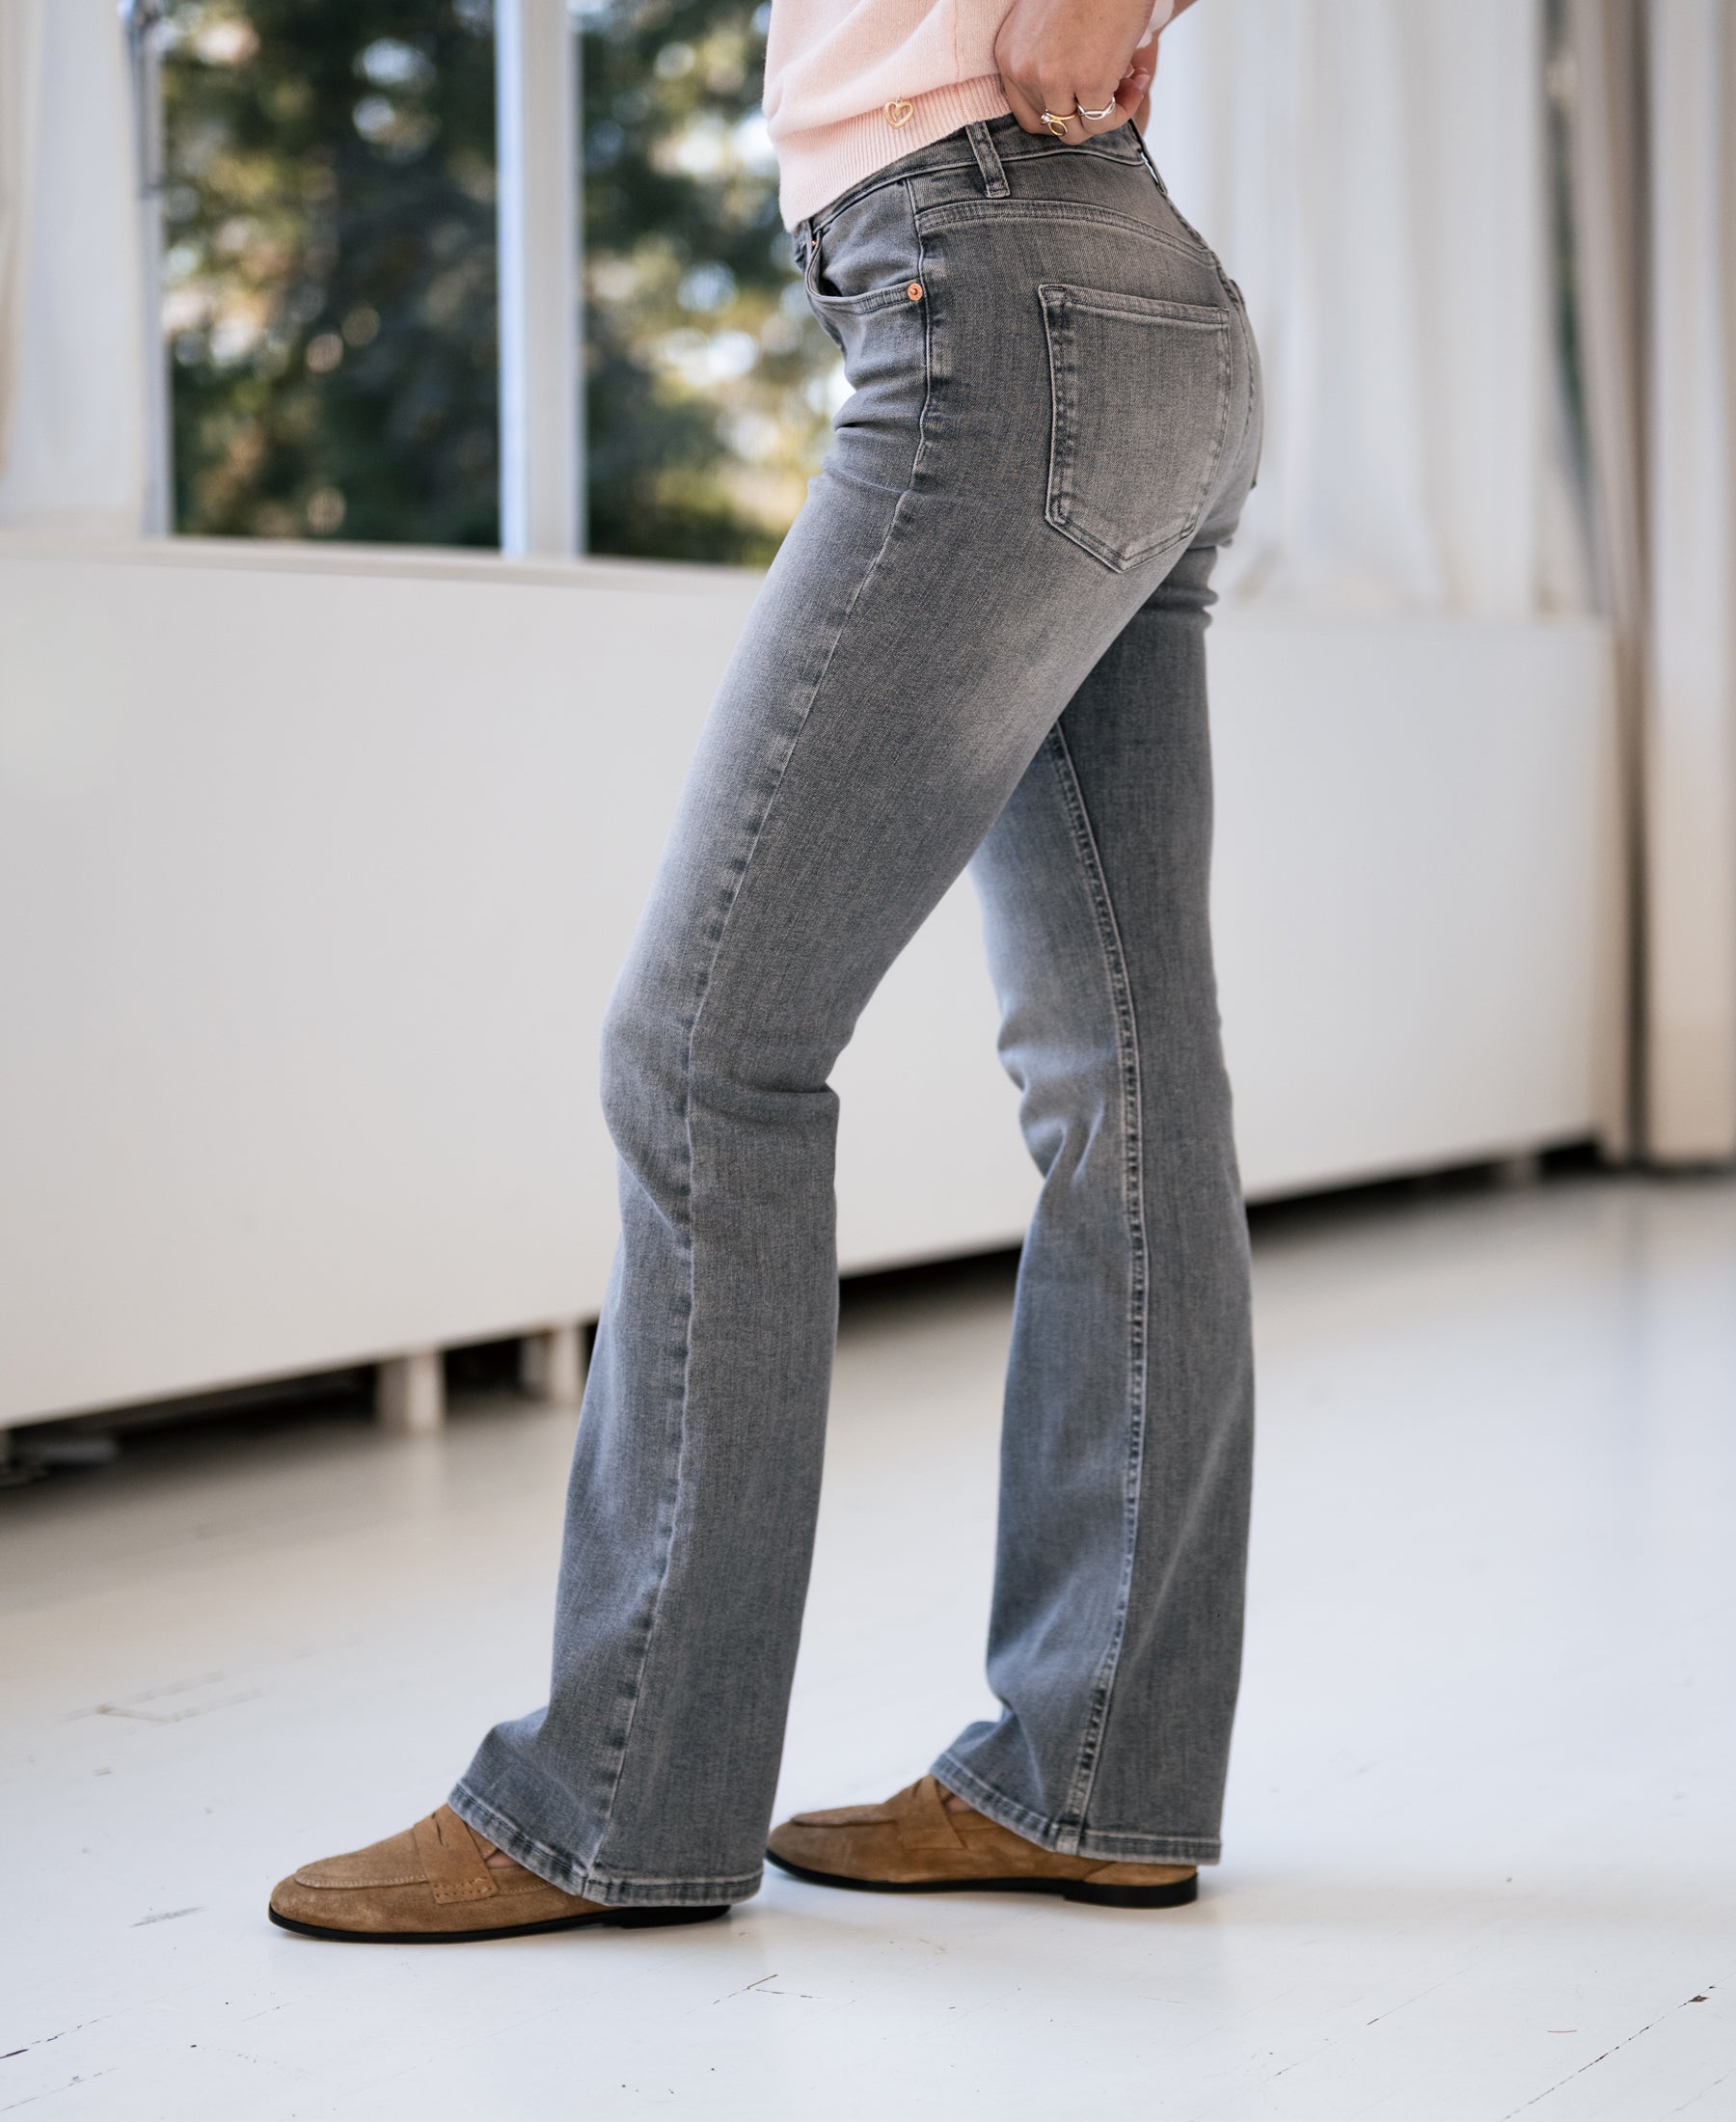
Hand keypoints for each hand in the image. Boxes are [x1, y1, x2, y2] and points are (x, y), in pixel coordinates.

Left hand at [994, 0, 1157, 139]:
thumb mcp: (1045, 22)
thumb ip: (1043, 58)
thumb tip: (1072, 98)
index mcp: (1009, 56)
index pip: (1027, 114)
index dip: (1060, 114)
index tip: (1084, 97)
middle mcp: (1024, 71)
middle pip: (1052, 125)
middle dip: (1084, 115)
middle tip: (1110, 90)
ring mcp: (1053, 80)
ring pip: (1077, 130)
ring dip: (1107, 114)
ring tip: (1129, 82)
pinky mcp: (1088, 83)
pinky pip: (1104, 121)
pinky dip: (1126, 108)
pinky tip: (1139, 78)